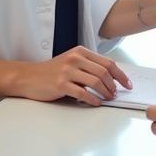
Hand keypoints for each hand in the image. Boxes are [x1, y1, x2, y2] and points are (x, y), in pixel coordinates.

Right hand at [15, 46, 131, 105]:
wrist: (28, 77)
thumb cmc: (51, 71)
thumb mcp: (71, 62)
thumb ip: (88, 66)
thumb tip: (111, 79)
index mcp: (80, 52)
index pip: (107, 62)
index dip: (120, 75)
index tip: (127, 84)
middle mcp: (75, 58)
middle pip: (104, 72)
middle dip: (114, 85)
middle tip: (117, 94)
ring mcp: (67, 71)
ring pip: (95, 82)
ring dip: (106, 92)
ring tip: (108, 99)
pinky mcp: (61, 84)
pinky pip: (83, 93)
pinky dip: (93, 99)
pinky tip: (96, 103)